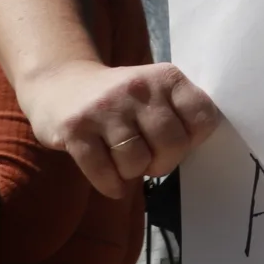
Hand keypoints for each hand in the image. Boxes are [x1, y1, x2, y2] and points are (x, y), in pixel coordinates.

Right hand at [26, 59, 221, 200]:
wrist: (60, 84)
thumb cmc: (121, 99)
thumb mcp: (156, 91)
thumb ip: (180, 113)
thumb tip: (196, 150)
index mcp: (167, 78)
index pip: (203, 118)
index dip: (194, 140)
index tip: (178, 143)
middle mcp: (137, 88)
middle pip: (171, 144)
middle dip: (164, 163)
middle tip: (151, 161)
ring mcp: (105, 108)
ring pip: (136, 161)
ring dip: (133, 172)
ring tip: (126, 163)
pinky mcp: (75, 129)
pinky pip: (103, 172)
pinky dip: (111, 185)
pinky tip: (112, 182)